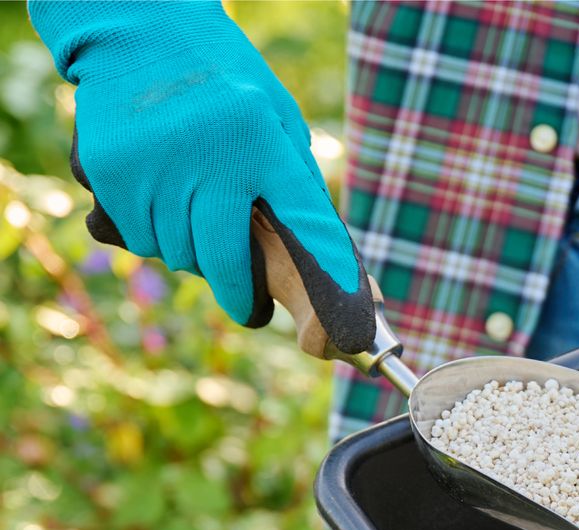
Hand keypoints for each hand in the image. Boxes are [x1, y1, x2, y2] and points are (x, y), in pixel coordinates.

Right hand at [30, 0, 373, 352]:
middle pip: (225, 263)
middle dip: (238, 291)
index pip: (307, 222)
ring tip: (196, 218)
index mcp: (264, 142)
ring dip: (190, 254)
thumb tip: (329, 266)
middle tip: (248, 299)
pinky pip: (136, 238)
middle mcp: (209, 156)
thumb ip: (297, 188)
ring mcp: (154, 166)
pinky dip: (150, 233)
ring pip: (177, 255)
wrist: (139, 28)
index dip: (326, 275)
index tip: (341, 325)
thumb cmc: (226, 89)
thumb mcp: (279, 123)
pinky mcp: (111, 171)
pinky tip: (159, 199)